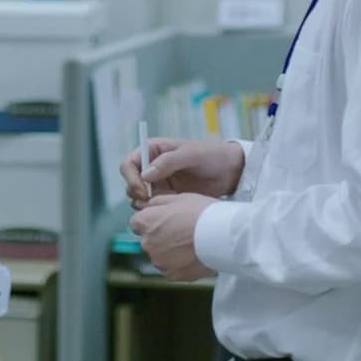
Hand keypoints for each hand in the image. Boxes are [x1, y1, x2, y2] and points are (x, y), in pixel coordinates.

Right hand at [120, 138, 244, 208]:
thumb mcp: (191, 155)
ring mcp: (159, 183)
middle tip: (152, 201)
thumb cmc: (212, 156)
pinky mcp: (167, 196)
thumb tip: (145, 175)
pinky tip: (173, 209)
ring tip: (165, 204)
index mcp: (154, 150)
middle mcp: (152, 166)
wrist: (231, 171)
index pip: (129, 164)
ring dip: (146, 204)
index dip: (131, 177)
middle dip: (137, 193)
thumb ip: (168, 162)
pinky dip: (157, 210)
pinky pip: (153, 206)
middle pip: (130, 182)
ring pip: (138, 197)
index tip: (142, 190)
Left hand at [129, 192, 216, 280]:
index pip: (137, 223)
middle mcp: (147, 243)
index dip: (151, 220)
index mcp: (145, 222)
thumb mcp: (178, 197)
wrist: (222, 235)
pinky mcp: (172, 275)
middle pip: (148, 240)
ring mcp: (159, 262)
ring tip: (191, 244)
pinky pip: (172, 269)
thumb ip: (157, 202)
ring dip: (170, 251)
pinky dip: (180, 264)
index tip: (165, 220)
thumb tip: (149, 207)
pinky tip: (193, 255)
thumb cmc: (201, 213)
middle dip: (160, 237)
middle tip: (182, 231)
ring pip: (160, 256)